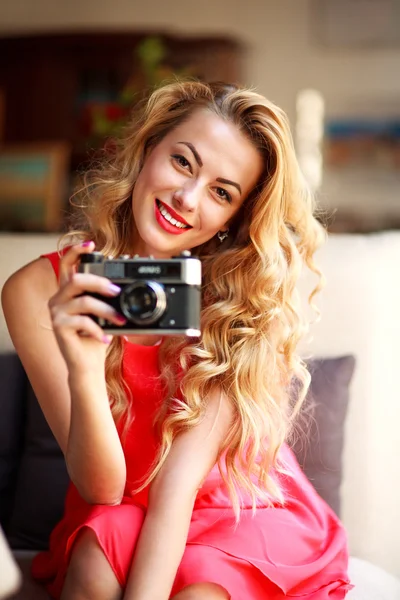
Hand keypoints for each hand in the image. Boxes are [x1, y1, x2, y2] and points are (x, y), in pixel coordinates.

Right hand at [48, 241, 125, 374]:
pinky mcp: (59, 327)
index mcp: (68, 291)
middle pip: (76, 279)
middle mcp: (58, 298)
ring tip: (120, 320)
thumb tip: (121, 285)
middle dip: (99, 282)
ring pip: (82, 302)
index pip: (67, 263)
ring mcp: (56, 312)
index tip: (92, 244)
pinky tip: (106, 338)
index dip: (77, 250)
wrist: (87, 364)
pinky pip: (82, 322)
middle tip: (116, 291)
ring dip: (106, 310)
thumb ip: (106, 297)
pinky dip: (98, 330)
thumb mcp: (103, 312)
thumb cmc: (96, 336)